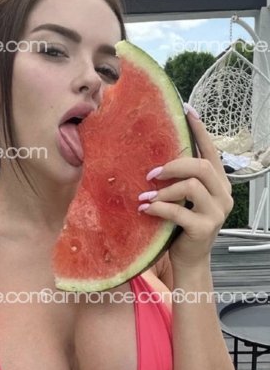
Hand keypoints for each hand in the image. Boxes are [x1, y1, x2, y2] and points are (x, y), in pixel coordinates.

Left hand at [137, 106, 233, 269]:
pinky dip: (160, 208)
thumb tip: (156, 159)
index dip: (199, 131)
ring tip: (145, 197)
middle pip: (202, 166)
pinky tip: (146, 209)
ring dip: (164, 190)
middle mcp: (223, 195)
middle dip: (174, 165)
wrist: (189, 260)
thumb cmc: (182, 227)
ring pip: (192, 187)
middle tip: (151, 173)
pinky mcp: (205, 228)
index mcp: (219, 183)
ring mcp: (217, 212)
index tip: (186, 110)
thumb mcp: (183, 200)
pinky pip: (180, 212)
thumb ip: (180, 181)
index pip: (211, 151)